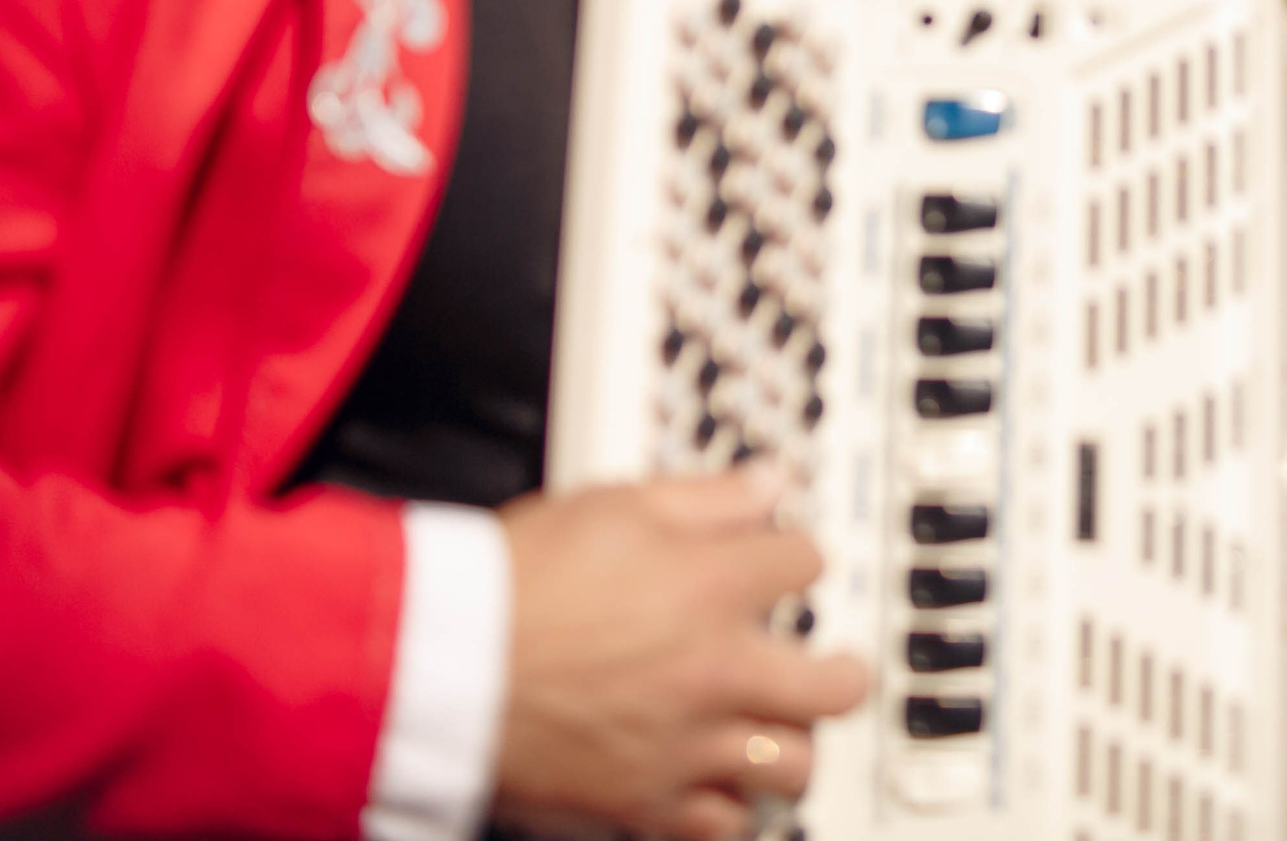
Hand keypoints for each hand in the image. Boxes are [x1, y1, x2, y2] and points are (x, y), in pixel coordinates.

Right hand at [493, 471, 868, 839]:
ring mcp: (686, 743)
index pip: (806, 563)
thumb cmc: (511, 582)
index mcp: (712, 587)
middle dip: (844, 671)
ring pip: (792, 763)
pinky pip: (722, 825)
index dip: (801, 554)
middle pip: (836, 684)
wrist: (442, 663)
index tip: (791, 561)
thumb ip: (704, 497)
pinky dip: (729, 809)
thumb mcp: (611, 503)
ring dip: (791, 743)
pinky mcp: (644, 802)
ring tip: (777, 729)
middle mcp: (716, 670)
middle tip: (836, 667)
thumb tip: (770, 481)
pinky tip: (719, 787)